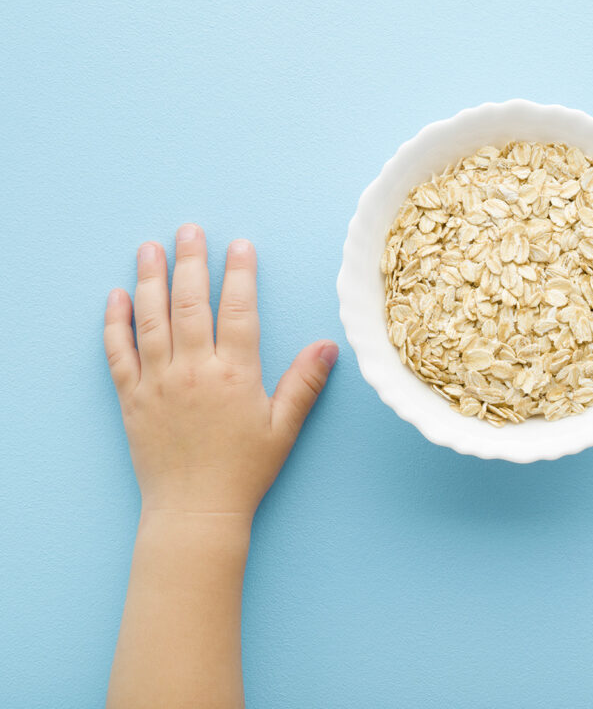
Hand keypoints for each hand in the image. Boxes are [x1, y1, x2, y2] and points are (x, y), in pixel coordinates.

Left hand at [103, 223, 337, 516]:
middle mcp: (193, 371)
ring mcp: (157, 382)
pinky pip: (118, 353)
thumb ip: (304, 383)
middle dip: (190, 262)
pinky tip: (117, 296)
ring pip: (150, 319)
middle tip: (189, 230)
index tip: (239, 246)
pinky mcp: (132, 398)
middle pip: (189, 303)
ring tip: (150, 247)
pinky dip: (115, 322)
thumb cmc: (244, 471)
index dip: (239, 274)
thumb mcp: (283, 428)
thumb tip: (328, 346)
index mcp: (234, 374)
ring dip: (150, 279)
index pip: (238, 311)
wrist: (195, 511)